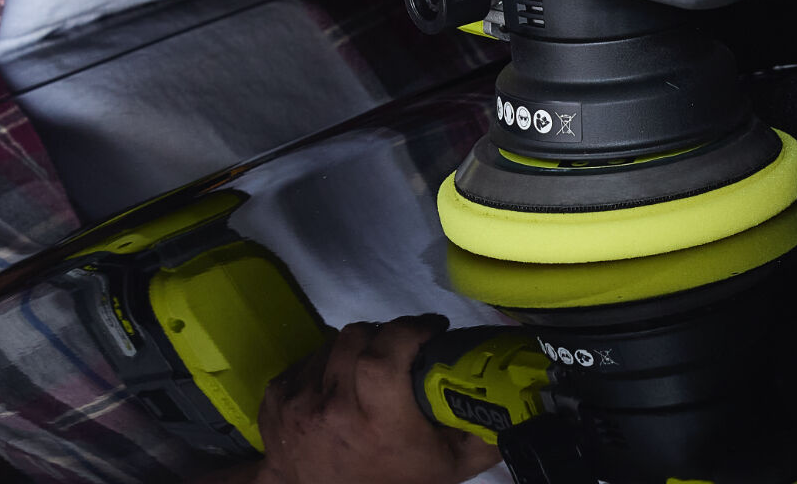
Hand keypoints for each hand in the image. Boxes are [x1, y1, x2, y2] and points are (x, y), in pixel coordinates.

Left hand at [254, 316, 499, 483]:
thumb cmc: (394, 483)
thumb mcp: (449, 466)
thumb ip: (484, 427)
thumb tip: (521, 393)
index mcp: (375, 420)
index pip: (385, 348)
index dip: (410, 328)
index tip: (430, 328)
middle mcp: (330, 407)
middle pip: (358, 337)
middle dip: (386, 336)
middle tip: (403, 350)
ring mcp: (297, 401)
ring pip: (333, 344)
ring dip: (356, 350)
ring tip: (371, 372)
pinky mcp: (275, 397)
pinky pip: (309, 358)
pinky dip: (328, 365)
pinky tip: (340, 387)